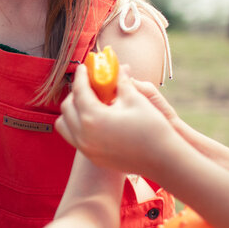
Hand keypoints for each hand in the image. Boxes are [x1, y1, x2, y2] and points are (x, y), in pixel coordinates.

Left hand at [55, 64, 172, 176]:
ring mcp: (87, 149)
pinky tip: (94, 119)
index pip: (79, 91)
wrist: (163, 160)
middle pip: (67, 108)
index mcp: (93, 118)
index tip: (84, 67)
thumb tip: (117, 68)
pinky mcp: (93, 157)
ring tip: (88, 102)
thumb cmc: (152, 127)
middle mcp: (84, 135)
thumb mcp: (135, 99)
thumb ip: (120, 82)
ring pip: (65, 125)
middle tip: (88, 84)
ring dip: (72, 111)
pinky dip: (77, 125)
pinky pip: (74, 138)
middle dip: (75, 93)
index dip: (81, 76)